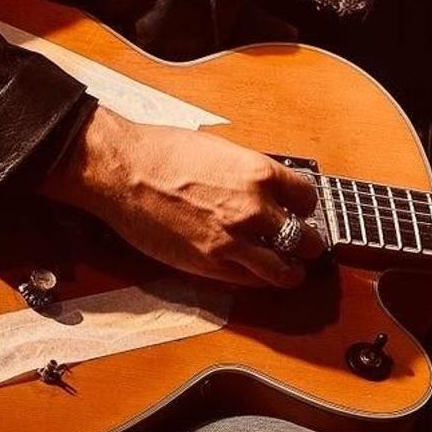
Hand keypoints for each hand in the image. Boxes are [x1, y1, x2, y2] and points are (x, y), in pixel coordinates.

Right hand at [45, 105, 323, 287]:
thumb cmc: (163, 152)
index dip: (306, 207)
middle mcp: (253, 209)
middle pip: (305, 238)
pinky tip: (257, 275)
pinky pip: (250, 281)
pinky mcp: (210, 264)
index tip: (302, 211)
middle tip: (305, 246)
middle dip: (308, 243)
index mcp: (258, 173)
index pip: (307, 197)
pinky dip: (259, 280)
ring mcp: (233, 240)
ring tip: (290, 271)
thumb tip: (264, 189)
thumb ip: (248, 174)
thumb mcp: (220, 150)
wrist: (123, 171)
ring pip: (284, 270)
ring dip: (291, 271)